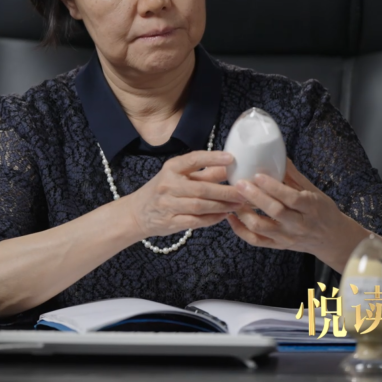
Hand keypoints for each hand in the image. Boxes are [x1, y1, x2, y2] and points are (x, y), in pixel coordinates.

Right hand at [121, 151, 245, 239]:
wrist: (137, 213)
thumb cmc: (162, 191)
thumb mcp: (178, 176)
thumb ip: (203, 173)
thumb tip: (229, 167)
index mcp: (171, 168)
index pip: (193, 159)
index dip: (212, 158)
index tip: (231, 158)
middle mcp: (168, 185)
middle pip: (202, 188)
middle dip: (226, 191)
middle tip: (244, 192)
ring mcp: (168, 205)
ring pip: (200, 206)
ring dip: (222, 206)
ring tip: (238, 205)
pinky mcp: (170, 222)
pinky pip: (195, 221)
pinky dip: (212, 219)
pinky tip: (223, 215)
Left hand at [226, 159, 368, 262]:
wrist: (332, 239)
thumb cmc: (323, 211)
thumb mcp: (314, 191)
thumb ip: (295, 176)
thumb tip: (279, 155)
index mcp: (310, 208)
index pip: (290, 198)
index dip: (273, 187)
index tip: (257, 175)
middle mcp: (299, 225)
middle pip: (275, 212)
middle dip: (255, 197)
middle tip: (239, 184)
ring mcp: (287, 238)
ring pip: (261, 228)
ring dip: (244, 213)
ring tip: (233, 198)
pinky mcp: (278, 246)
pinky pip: (255, 240)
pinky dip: (240, 230)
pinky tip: (231, 216)